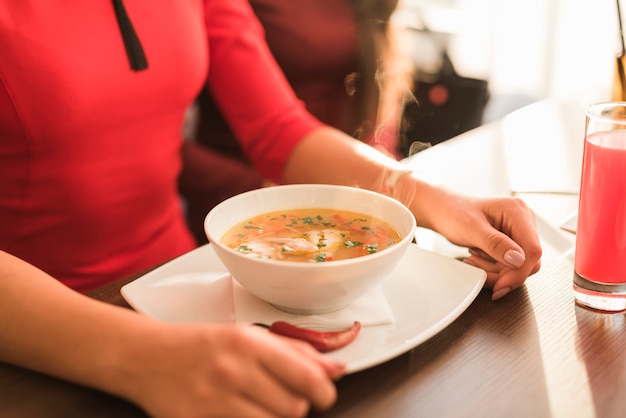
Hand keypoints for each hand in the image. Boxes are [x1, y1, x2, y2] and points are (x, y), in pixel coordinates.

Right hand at [124, 323, 344, 417]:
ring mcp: (213, 402)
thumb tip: (336, 368)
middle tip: (279, 395)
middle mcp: (233, 371)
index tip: (324, 395)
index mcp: (248, 343)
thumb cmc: (200, 344)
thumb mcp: (247, 336)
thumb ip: (294, 352)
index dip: (324, 392)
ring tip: (256, 404)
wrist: (146, 357)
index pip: (307, 376)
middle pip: (294, 408)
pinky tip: (237, 412)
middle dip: (295, 405)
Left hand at [432, 194, 541, 299]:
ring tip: (474, 259)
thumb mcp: (471, 229)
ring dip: (496, 270)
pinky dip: (494, 267)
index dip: (518, 272)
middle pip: (528, 261)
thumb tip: (518, 260)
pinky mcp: (512, 241)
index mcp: (517, 211)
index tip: (501, 286)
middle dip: (504, 273)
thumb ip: (495, 244)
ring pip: (519, 265)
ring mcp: (518, 231)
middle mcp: (523, 220)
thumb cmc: (454, 213)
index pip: (532, 249)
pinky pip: (510, 264)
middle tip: (481, 273)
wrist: (443, 210)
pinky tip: (478, 259)